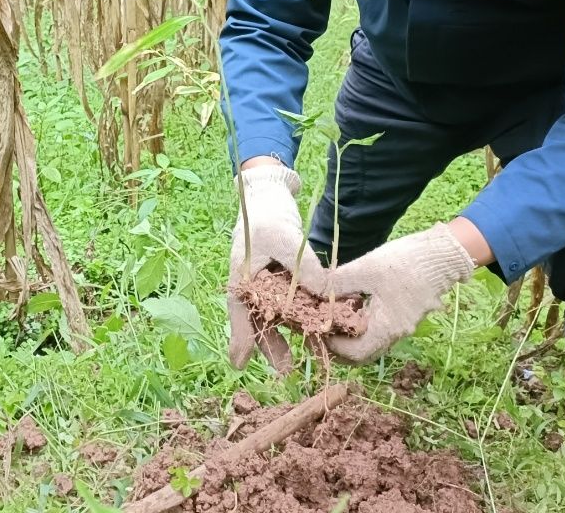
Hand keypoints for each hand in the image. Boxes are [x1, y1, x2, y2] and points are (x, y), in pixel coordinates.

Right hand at [227, 162, 324, 372]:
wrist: (267, 196)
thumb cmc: (266, 216)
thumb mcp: (283, 239)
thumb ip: (303, 267)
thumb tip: (325, 292)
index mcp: (242, 277)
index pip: (240, 312)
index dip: (241, 339)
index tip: (240, 364)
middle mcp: (251, 284)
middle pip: (257, 321)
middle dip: (269, 345)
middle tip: (285, 368)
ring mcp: (264, 283)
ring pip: (272, 316)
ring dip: (283, 335)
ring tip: (294, 359)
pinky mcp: (280, 279)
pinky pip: (286, 304)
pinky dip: (296, 316)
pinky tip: (309, 329)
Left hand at [324, 222, 476, 364]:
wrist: (443, 254)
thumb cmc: (405, 262)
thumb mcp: (366, 268)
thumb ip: (338, 282)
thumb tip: (314, 290)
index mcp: (386, 329)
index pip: (354, 354)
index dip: (332, 345)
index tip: (316, 327)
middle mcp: (395, 333)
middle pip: (362, 352)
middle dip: (339, 343)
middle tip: (321, 324)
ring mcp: (401, 325)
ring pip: (370, 340)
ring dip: (349, 331)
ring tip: (331, 311)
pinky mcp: (403, 314)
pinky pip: (378, 327)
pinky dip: (361, 321)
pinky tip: (349, 301)